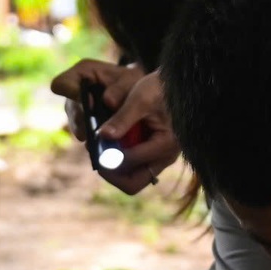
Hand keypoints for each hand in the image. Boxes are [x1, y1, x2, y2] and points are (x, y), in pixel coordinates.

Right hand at [51, 58, 143, 142]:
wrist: (137, 92)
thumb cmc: (131, 80)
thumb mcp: (131, 80)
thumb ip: (121, 89)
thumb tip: (108, 102)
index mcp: (81, 72)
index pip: (61, 84)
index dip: (71, 94)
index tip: (92, 104)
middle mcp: (73, 91)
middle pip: (71, 110)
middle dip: (88, 120)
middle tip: (105, 128)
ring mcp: (76, 109)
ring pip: (77, 125)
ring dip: (93, 131)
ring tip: (111, 136)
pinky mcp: (83, 124)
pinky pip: (85, 135)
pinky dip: (98, 138)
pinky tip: (111, 139)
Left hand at [91, 69, 179, 195]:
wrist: (177, 86)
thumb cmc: (161, 88)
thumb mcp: (140, 97)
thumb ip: (122, 118)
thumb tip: (102, 136)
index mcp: (165, 145)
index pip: (129, 162)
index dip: (107, 156)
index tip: (93, 143)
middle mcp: (165, 158)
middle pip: (133, 183)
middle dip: (111, 173)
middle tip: (96, 156)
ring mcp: (161, 160)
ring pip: (133, 178)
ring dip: (115, 168)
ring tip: (101, 148)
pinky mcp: (156, 156)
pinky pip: (135, 168)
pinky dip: (121, 161)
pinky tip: (112, 143)